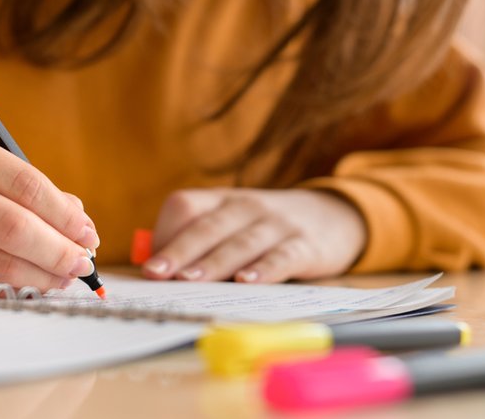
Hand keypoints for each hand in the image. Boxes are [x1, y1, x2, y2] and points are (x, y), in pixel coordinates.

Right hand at [0, 128, 98, 290]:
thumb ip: (27, 188)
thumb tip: (78, 221)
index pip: (24, 182)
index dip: (63, 213)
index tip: (87, 232)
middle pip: (11, 226)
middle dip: (57, 250)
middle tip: (82, 262)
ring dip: (40, 276)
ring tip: (63, 277)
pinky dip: (12, 290)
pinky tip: (31, 287)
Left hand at [141, 188, 365, 282]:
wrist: (334, 216)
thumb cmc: (265, 229)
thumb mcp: (233, 224)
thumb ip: (200, 243)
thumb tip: (159, 275)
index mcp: (221, 201)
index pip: (185, 205)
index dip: (166, 234)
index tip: (150, 266)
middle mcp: (246, 207)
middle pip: (207, 227)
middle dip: (179, 251)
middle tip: (156, 274)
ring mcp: (276, 224)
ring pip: (240, 243)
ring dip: (213, 262)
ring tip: (190, 280)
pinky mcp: (304, 245)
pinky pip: (282, 256)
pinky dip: (264, 269)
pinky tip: (248, 283)